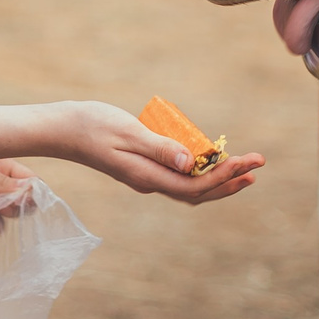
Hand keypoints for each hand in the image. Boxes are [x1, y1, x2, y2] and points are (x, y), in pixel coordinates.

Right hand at [54, 101, 264, 204]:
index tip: (249, 161)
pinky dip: (199, 170)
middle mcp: (149, 182)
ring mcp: (145, 176)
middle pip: (198, 193)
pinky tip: (209, 157)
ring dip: (217, 179)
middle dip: (230, 181)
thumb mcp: (128, 132)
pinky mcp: (142, 167)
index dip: (226, 176)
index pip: (197, 186)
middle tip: (257, 166)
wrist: (61, 129)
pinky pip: (177, 176)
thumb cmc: (91, 125)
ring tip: (243, 167)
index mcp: (148, 177)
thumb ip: (160, 148)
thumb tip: (192, 164)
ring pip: (189, 187)